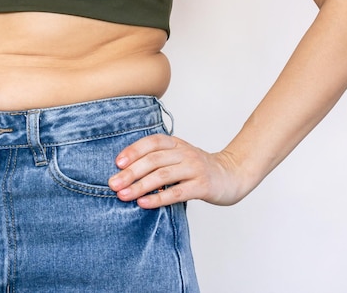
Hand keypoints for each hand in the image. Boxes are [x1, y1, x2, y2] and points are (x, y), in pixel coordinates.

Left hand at [108, 134, 249, 208]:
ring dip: (139, 186)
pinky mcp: (202, 186)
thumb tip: (123, 170)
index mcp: (176, 143)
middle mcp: (184, 153)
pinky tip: (143, 203)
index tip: (117, 164)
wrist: (232, 175)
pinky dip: (158, 198)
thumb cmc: (198, 168)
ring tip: (123, 195)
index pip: (151, 142)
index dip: (133, 151)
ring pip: (162, 176)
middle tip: (113, 184)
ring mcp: (194, 169)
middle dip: (130, 173)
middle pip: (153, 160)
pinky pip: (176, 192)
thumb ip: (157, 159)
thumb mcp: (178, 156)